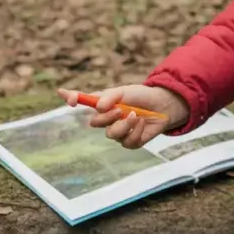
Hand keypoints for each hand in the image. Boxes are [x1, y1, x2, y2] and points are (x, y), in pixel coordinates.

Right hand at [58, 85, 188, 148]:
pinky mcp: (130, 142)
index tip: (70, 100)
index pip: (82, 101)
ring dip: (124, 125)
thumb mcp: (124, 91)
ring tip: (136, 115)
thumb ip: (109, 97)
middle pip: (95, 123)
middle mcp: (107, 119)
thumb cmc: (141, 96)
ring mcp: (118, 132)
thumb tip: (98, 107)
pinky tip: (143, 122)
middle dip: (106, 117)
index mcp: (102, 104)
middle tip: (119, 110)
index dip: (72, 99)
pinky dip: (136, 131)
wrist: (163, 105)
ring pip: (111, 135)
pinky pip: (127, 142)